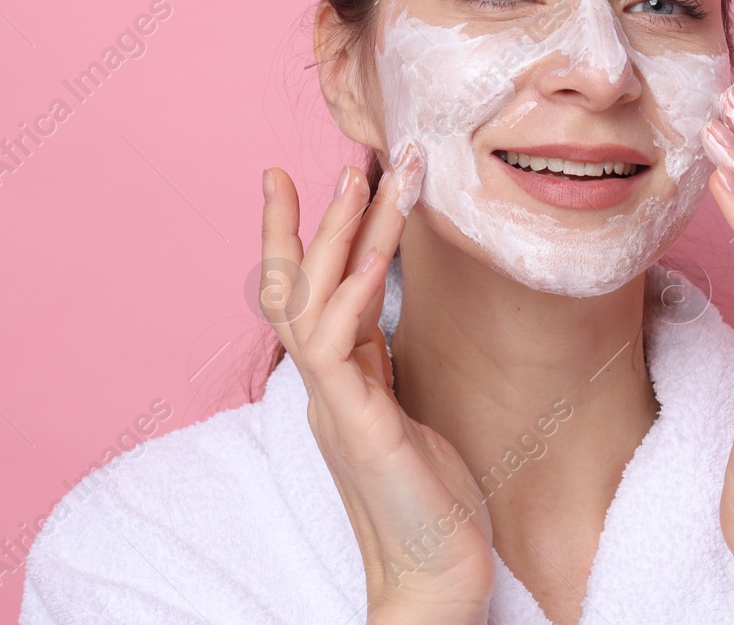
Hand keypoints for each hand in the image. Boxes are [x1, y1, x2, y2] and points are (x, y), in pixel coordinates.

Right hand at [260, 144, 494, 623]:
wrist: (432, 578)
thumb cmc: (429, 500)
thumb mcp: (406, 412)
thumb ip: (383, 366)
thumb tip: (381, 320)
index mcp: (342, 381)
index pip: (313, 295)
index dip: (306, 238)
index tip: (303, 180)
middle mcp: (328, 387)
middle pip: (301, 287)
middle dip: (313, 219)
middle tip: (333, 156)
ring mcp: (336, 405)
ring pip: (316, 302)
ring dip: (339, 236)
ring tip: (362, 175)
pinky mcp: (359, 426)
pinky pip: (337, 349)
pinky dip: (350, 294)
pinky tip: (375, 254)